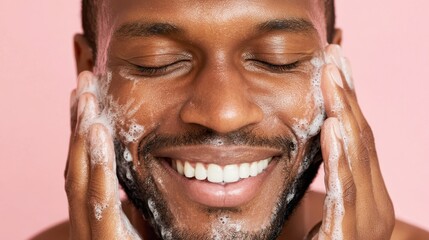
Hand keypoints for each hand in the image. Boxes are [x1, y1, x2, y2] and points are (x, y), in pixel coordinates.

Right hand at [64, 71, 140, 239]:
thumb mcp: (148, 229)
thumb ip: (139, 207)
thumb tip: (144, 171)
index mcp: (101, 220)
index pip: (87, 171)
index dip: (84, 135)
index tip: (88, 101)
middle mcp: (91, 226)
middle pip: (78, 169)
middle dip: (78, 126)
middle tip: (83, 83)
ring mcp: (94, 237)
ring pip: (80, 181)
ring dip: (83, 137)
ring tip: (86, 100)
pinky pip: (100, 204)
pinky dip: (97, 168)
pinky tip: (98, 135)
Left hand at [307, 45, 394, 238]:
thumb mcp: (331, 203)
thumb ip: (333, 172)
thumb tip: (325, 133)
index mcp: (370, 192)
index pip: (360, 136)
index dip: (349, 99)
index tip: (336, 67)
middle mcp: (376, 202)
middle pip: (362, 138)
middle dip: (347, 96)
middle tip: (334, 58)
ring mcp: (367, 220)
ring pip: (357, 158)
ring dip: (345, 114)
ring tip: (333, 82)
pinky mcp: (348, 234)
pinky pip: (345, 190)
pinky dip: (340, 157)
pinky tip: (334, 129)